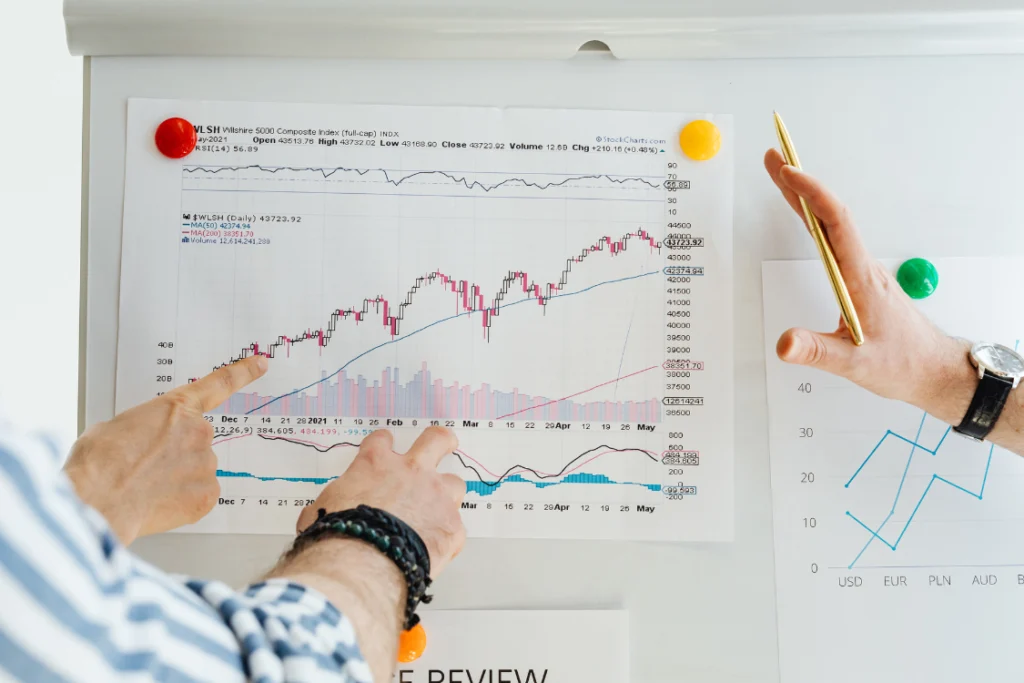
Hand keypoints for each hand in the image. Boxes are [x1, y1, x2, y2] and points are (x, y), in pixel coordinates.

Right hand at [65, 356, 267, 543]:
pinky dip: (183, 501)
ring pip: (198, 470)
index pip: (219, 383)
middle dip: (176, 453)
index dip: (244, 372)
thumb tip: (143, 441)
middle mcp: (199, 432)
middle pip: (196, 441)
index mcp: (176, 408)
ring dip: (178, 478)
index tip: (262, 363)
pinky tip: (158, 503)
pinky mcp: (208, 494)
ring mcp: (206, 463)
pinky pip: (200, 495)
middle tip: (146, 467)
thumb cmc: (99, 463)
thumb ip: (146, 427)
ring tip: (145, 487)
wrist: (98, 499)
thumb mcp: (116, 427)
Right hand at [295, 427, 466, 576]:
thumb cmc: (338, 536)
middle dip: (441, 441)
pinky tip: (435, 548)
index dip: (383, 445)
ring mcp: (436, 497)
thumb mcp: (323, 508)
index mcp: (375, 463)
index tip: (385, 449)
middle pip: (436, 440)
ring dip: (447, 494)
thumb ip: (336, 502)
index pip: (382, 441)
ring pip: (454, 483)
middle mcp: (412, 472)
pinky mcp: (452, 526)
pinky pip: (454, 527)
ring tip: (440, 509)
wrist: (363, 564)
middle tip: (443, 444)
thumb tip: (324, 512)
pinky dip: (445, 536)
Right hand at [763, 148, 966, 409]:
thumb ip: (817, 352)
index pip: (835, 223)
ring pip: (830, 225)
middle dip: (799, 184)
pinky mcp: (859, 280)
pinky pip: (833, 240)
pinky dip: (814, 220)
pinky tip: (803, 217)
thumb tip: (784, 343)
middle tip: (775, 157)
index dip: (811, 194)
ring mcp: (861, 272)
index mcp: (861, 278)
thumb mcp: (855, 364)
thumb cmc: (902, 364)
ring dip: (805, 199)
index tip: (789, 172)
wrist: (934, 372)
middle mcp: (861, 268)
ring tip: (781, 177)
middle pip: (828, 215)